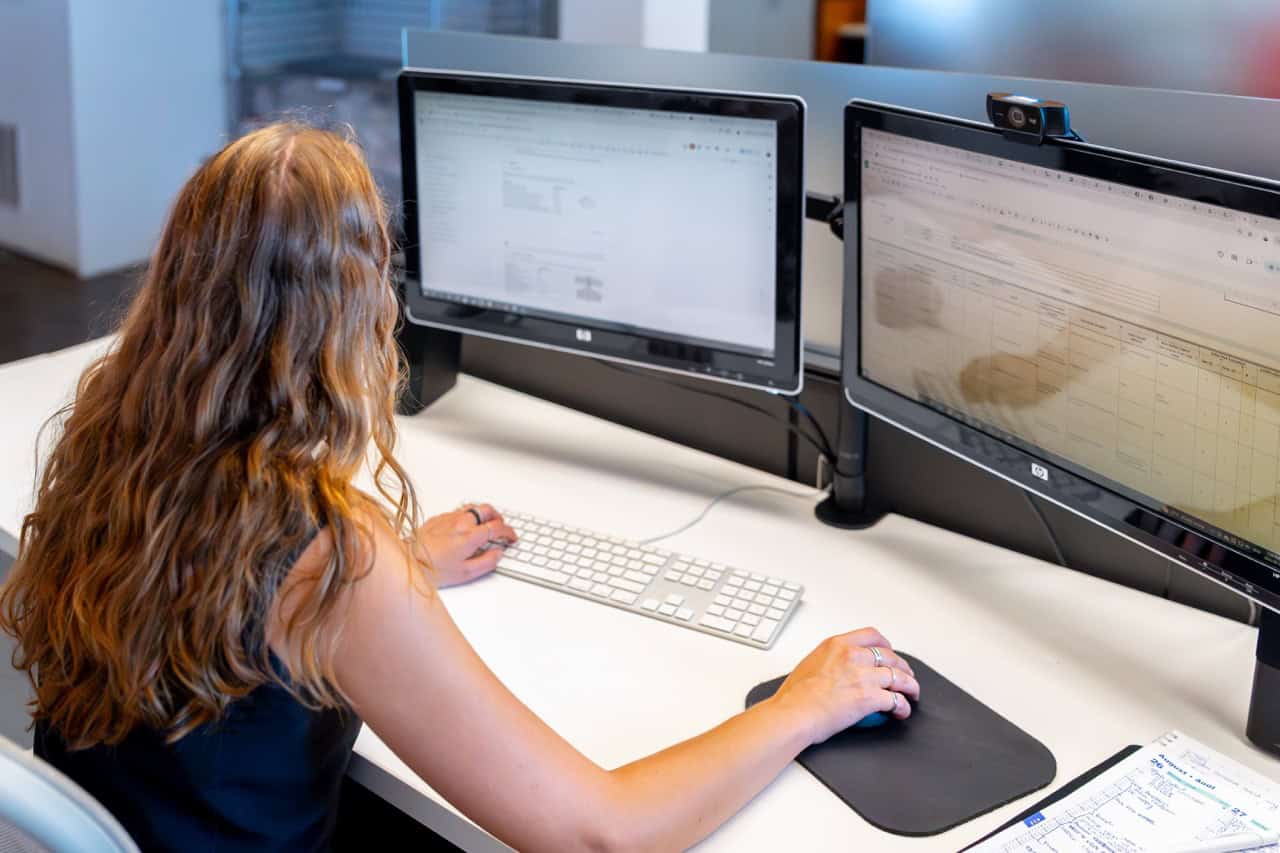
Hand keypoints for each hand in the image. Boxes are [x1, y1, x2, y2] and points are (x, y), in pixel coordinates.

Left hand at [413, 503, 516, 587]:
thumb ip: (487, 562)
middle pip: (487, 510)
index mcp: (470, 536)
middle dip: (498, 518)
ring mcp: (448, 518)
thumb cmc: (433, 569)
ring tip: (484, 526)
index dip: (509, 531)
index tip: (511, 537)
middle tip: (501, 528)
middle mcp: (460, 522)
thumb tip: (498, 554)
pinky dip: (467, 517)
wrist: (408, 562)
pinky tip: (464, 527)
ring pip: (472, 508)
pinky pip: (458, 512)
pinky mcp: (438, 518)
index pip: (497, 527)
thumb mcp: (465, 573)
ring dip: (483, 515)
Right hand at [770, 627, 919, 743]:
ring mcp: (863, 676)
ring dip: (910, 686)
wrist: (793, 713)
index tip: (889, 652)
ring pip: (899, 677)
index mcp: (836, 645)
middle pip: (890, 656)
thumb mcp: (810, 664)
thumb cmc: (794, 696)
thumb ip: (829, 661)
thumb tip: (835, 670)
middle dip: (902, 666)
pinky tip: (902, 711)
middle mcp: (852, 656)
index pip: (871, 636)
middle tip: (905, 675)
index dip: (886, 645)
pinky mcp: (869, 697)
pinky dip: (903, 707)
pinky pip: (896, 700)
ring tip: (911, 693)